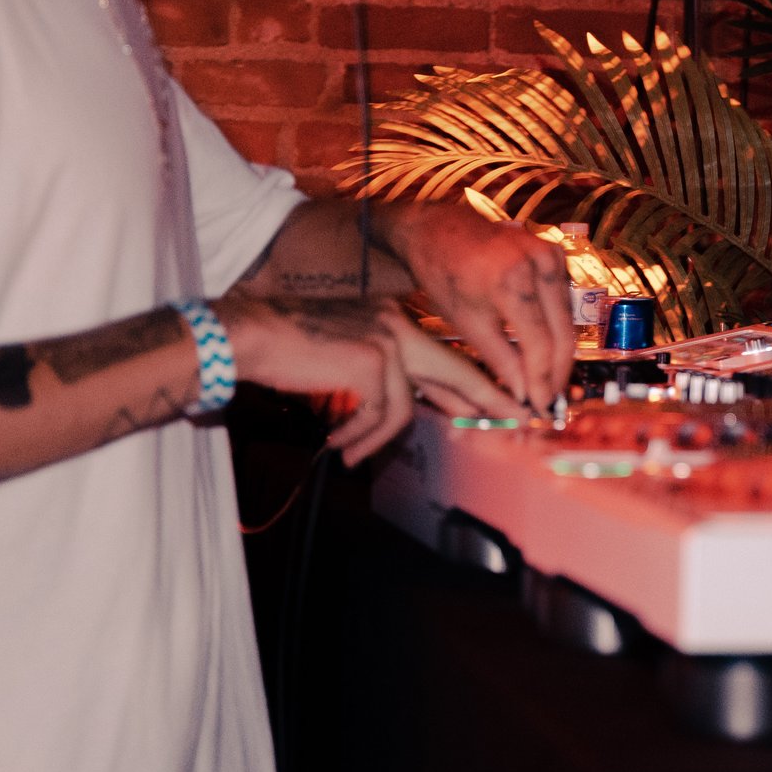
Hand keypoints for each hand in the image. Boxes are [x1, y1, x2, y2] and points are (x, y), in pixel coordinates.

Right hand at [217, 295, 522, 465]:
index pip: (444, 357)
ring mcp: (389, 339)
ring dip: (376, 437)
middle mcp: (398, 322)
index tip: (502, 410)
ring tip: (350, 454)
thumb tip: (409, 409)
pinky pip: (382, 413)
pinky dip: (362, 436)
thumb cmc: (289, 349)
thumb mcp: (346, 359)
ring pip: (409, 403)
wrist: (250, 333)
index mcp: (394, 318)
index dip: (473, 388)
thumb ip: (382, 378)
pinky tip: (339, 446)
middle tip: (521, 422)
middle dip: (490, 401)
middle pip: (456, 370)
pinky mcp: (373, 360)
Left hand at [371, 202, 575, 414]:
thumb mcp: (468, 323)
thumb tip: (524, 397)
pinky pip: (563, 299)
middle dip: (557, 371)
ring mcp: (551, 254)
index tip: (540, 405)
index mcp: (512, 281)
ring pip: (567, 317)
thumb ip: (501, 360)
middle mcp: (539, 264)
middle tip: (550, 400)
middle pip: (562, 332)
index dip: (543, 379)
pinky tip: (549, 352)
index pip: (540, 343)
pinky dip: (558, 327)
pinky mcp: (555, 252)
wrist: (440, 230)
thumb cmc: (446, 277)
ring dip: (560, 353)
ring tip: (550, 382)